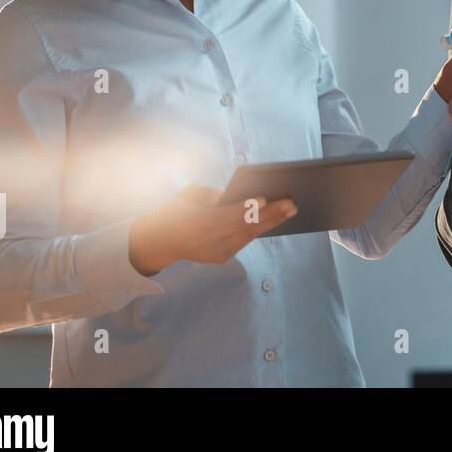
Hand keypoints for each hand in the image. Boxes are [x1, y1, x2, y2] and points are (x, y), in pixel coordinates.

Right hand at [128, 183, 297, 275]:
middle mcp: (209, 240)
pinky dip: (258, 230)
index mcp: (199, 222)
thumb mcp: (186, 195)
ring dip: (271, 222)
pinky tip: (275, 220)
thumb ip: (209, 193)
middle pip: (244, 226)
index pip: (227, 215)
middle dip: (270, 214)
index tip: (263, 198)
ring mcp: (216, 252)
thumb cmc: (174, 212)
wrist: (158, 242)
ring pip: (248, 235)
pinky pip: (244, 241)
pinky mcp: (220, 258)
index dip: (246, 208)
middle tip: (292, 204)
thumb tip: (228, 197)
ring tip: (290, 210)